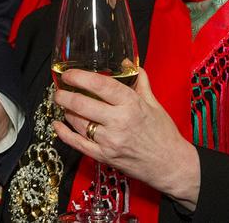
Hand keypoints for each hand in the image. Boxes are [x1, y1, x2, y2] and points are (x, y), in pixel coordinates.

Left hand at [53, 68, 200, 208]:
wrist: (171, 165)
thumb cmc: (163, 133)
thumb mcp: (154, 103)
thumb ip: (139, 81)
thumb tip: (127, 63)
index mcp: (131, 104)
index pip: (100, 85)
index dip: (80, 77)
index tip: (68, 74)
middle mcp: (119, 122)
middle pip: (82, 104)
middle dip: (64, 95)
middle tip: (58, 90)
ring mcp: (110, 141)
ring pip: (78, 123)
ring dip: (66, 112)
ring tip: (64, 105)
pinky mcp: (104, 157)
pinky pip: (78, 144)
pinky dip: (64, 134)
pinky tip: (58, 126)